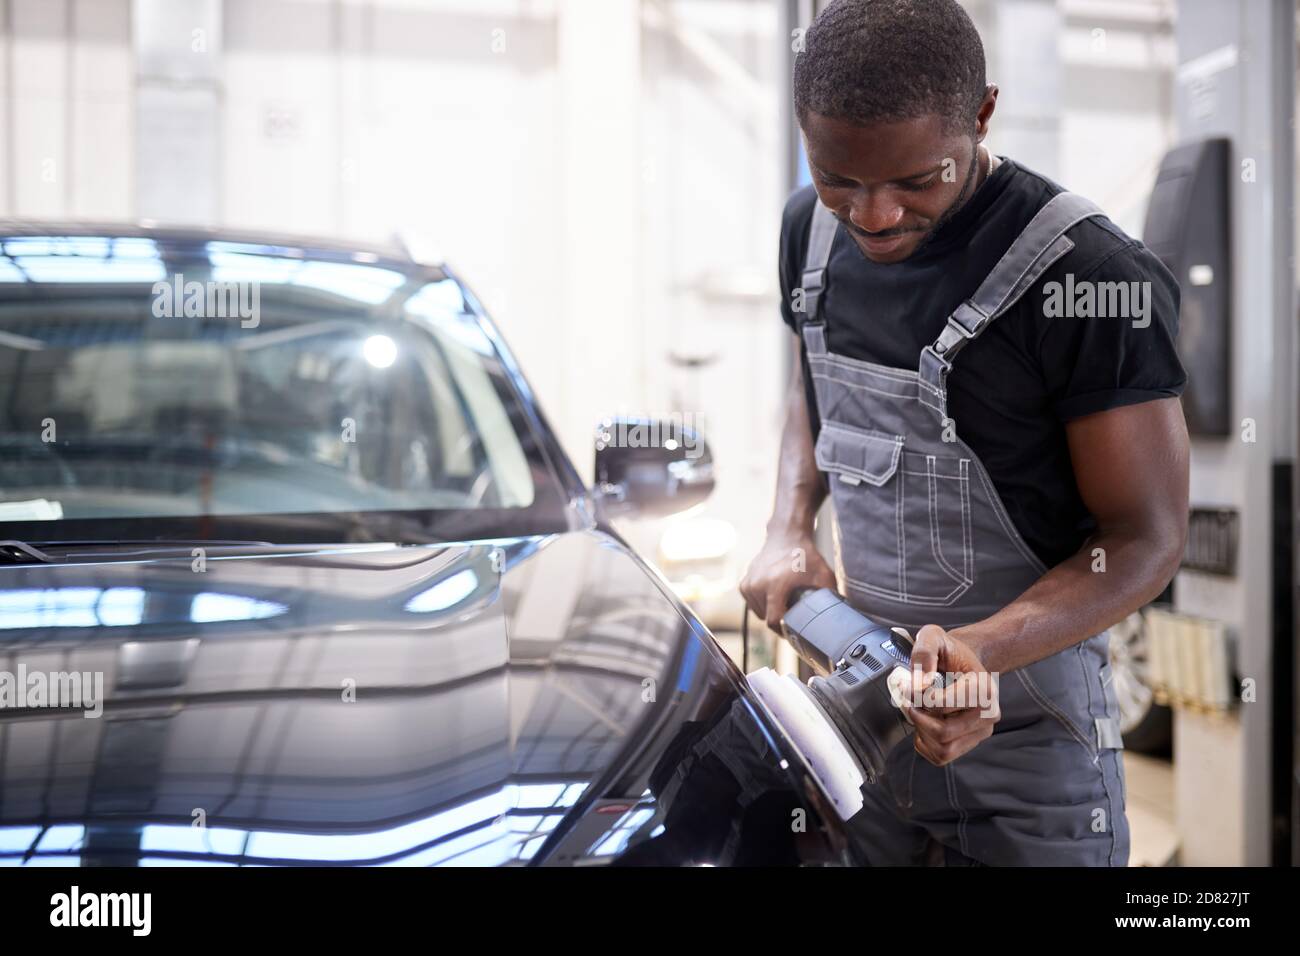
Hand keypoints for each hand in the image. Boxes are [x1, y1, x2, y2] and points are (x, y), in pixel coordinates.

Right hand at [739, 528, 836, 631]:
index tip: (794, 630)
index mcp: (775, 585)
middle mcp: (758, 585)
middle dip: (780, 619)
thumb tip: (840, 616)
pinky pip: (753, 605)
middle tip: (794, 611)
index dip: (785, 630)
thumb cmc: (805, 555)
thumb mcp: (823, 575)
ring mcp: (748, 584)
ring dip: (771, 611)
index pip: (774, 621)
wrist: (786, 536)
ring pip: (759, 613)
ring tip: (785, 599)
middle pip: (767, 619)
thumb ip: (831, 596)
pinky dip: (763, 604)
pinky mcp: (744, 584)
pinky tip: (774, 594)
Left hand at [895, 624, 999, 766]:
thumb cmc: (948, 652)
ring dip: (922, 732)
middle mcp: (989, 714)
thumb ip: (924, 653)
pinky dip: (926, 744)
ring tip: (919, 711)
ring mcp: (981, 731)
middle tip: (911, 700)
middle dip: (918, 717)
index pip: (941, 705)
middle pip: (943, 732)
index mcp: (982, 688)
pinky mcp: (971, 743)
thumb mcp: (932, 636)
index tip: (908, 686)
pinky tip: (925, 723)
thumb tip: (920, 684)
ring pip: (943, 749)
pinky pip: (941, 756)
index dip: (916, 697)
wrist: (962, 663)